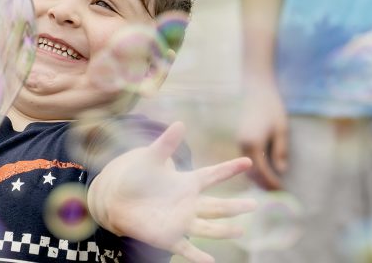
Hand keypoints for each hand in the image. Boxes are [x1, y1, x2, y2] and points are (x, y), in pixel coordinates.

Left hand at [88, 122, 254, 262]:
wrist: (116, 200)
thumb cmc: (135, 177)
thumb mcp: (150, 158)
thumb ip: (166, 144)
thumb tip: (179, 123)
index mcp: (187, 183)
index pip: (213, 175)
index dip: (229, 169)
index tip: (248, 161)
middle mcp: (189, 204)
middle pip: (218, 206)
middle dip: (235, 206)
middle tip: (254, 205)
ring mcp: (181, 222)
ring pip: (208, 228)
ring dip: (224, 231)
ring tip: (240, 231)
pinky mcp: (168, 237)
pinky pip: (186, 248)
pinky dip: (198, 256)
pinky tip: (211, 262)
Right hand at [236, 80, 287, 189]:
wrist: (256, 90)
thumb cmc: (272, 108)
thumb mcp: (281, 130)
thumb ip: (280, 151)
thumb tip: (281, 171)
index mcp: (252, 144)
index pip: (262, 171)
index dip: (272, 182)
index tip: (282, 191)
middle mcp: (242, 146)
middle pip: (251, 173)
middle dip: (264, 184)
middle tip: (277, 194)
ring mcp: (239, 143)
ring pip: (247, 167)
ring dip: (258, 178)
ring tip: (271, 187)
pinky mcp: (240, 140)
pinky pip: (246, 160)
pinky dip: (254, 169)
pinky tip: (263, 173)